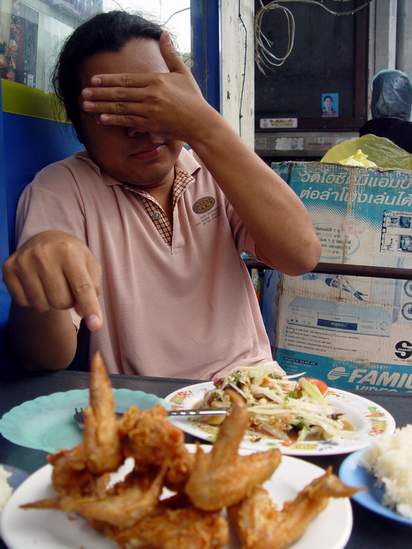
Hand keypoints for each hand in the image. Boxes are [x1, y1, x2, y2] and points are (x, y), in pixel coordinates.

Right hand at [3, 231, 102, 330]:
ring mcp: (24, 262)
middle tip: (66, 285)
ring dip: (50, 301)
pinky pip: (24, 303)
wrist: (46, 240)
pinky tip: (37, 283)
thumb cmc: (73, 257)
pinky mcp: (9, 269)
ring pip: (42, 305)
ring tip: (52, 284)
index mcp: (69, 251)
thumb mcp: (90, 266)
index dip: (90, 307)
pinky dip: (33, 299)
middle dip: (68, 301)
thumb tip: (82, 311)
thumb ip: (92, 289)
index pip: (82, 286)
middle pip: (61, 302)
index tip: (96, 326)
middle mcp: (44, 254)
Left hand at [80, 32, 211, 142]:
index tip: (94, 80)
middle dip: (99, 94)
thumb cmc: (192, 98)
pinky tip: (102, 119)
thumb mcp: (182, 73)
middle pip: (120, 93)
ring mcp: (150, 111)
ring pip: (121, 108)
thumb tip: (164, 34)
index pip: (126, 79)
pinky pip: (129, 122)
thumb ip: (170, 54)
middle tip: (83, 94)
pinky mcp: (151, 125)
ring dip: (102, 107)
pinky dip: (115, 120)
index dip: (109, 80)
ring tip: (86, 106)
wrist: (200, 122)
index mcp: (156, 81)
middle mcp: (150, 95)